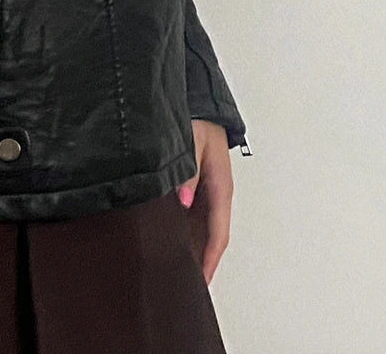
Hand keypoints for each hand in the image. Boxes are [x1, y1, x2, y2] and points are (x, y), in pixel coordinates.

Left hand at [176, 119, 232, 285]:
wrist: (200, 100)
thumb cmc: (199, 118)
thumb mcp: (193, 141)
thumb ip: (188, 171)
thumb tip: (181, 200)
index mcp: (221, 188)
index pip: (217, 235)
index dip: (208, 261)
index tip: (200, 282)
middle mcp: (214, 193)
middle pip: (207, 237)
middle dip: (197, 261)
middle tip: (182, 285)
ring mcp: (204, 189)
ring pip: (197, 227)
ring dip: (188, 246)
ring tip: (171, 268)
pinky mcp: (194, 183)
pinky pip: (188, 213)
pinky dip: (180, 228)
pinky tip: (164, 235)